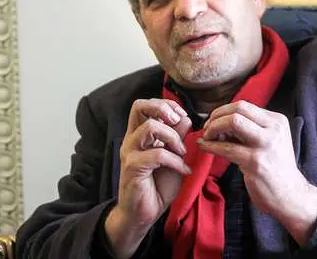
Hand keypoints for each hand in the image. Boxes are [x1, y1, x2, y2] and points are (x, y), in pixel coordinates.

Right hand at [105, 98, 191, 257]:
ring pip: (150, 127)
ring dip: (173, 137)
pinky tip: (184, 170)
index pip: (145, 105)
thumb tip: (186, 118)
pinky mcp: (133, 167)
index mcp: (139, 134)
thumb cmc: (157, 185)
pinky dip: (175, 161)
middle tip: (178, 121)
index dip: (166, 104)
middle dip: (163, 108)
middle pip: (139, 106)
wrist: (144, 213)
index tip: (182, 116)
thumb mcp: (174, 156)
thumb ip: (178, 137)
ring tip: (183, 152)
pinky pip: (157, 155)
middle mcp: (132, 139)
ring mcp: (130, 152)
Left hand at [198, 100, 316, 244]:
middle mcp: (274, 129)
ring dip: (213, 129)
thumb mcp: (269, 141)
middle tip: (207, 128)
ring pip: (233, 123)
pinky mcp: (255, 162)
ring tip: (206, 137)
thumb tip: (219, 121)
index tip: (213, 121)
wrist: (290, 196)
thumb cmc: (275, 169)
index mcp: (277, 121)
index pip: (243, 105)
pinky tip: (204, 146)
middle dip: (216, 116)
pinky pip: (227, 148)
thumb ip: (249, 129)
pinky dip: (211, 145)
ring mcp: (265, 145)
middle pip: (238, 109)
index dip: (223, 111)